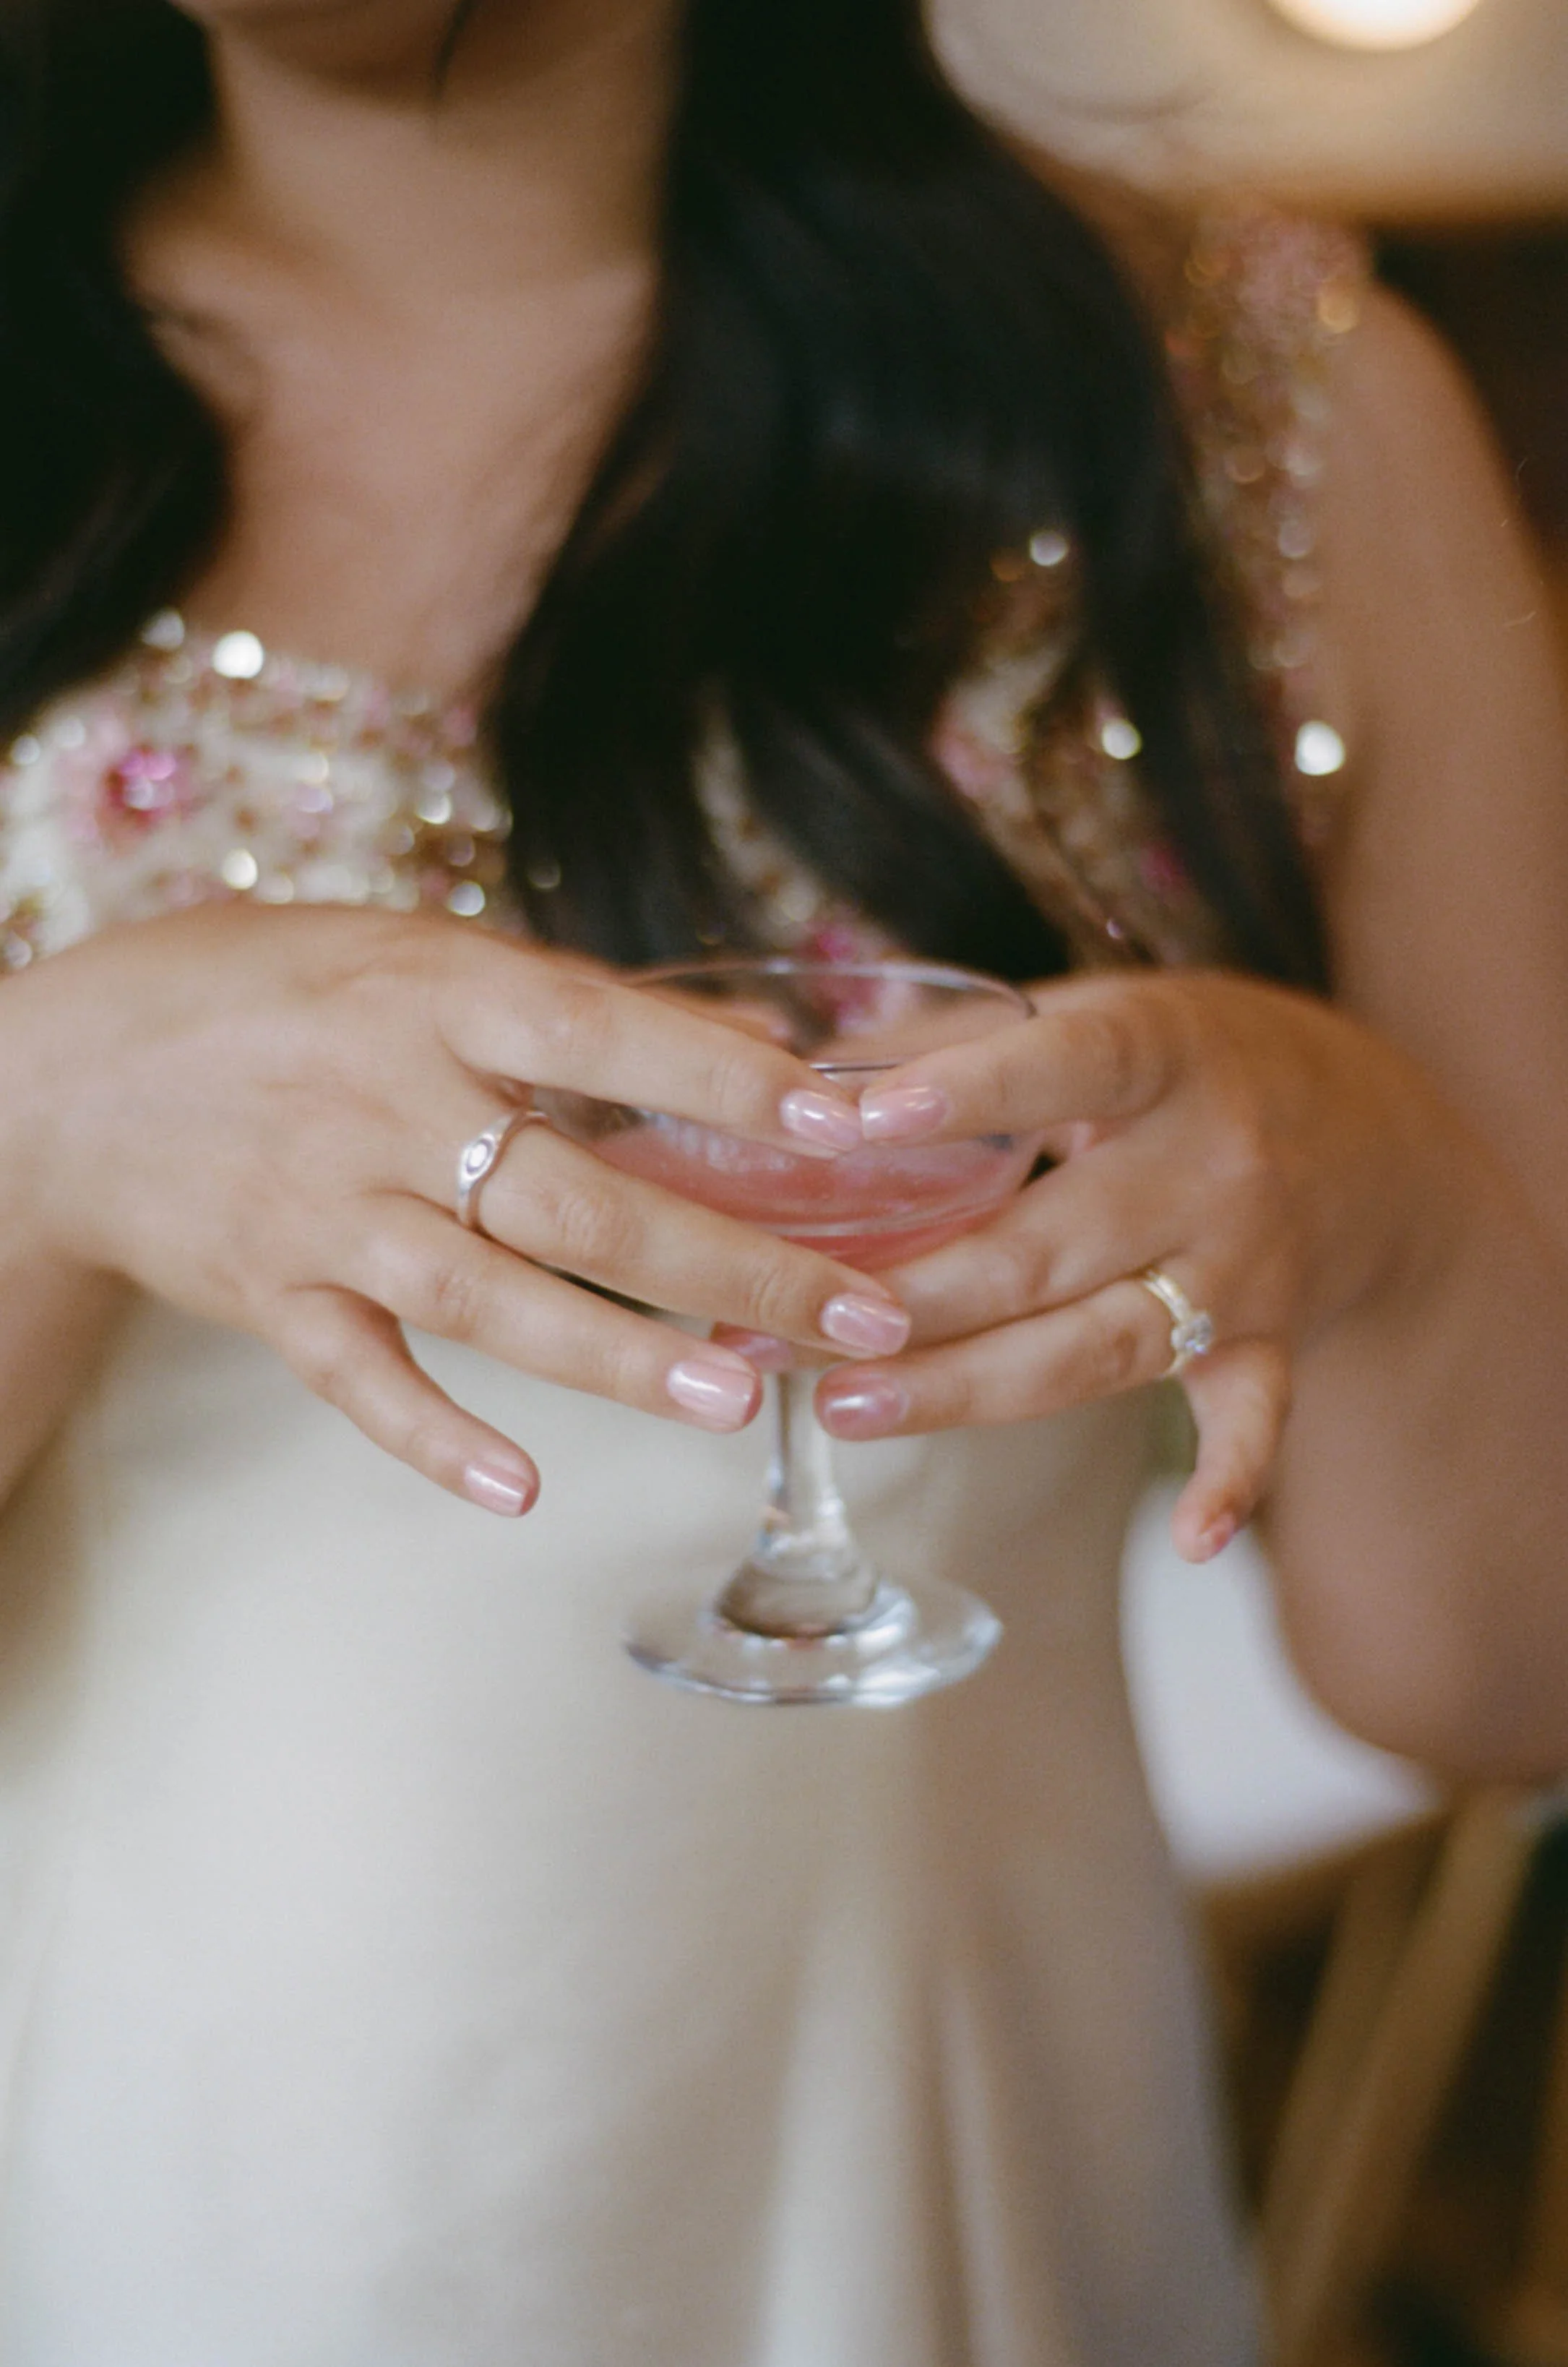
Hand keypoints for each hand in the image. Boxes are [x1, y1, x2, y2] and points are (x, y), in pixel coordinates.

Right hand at [2, 906, 910, 1512]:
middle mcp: (386, 1101)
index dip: (728, 1080)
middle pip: (578, 1195)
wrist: (70, 1076)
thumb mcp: (414, 955)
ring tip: (739, 1401)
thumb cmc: (269, 994)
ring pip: (488, 1296)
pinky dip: (435, 1437)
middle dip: (729, 1262)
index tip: (848, 1126)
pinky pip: (357, 1379)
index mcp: (436, 994)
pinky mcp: (271, 1295)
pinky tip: (520, 1491)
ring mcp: (325, 1208)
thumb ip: (576, 1003)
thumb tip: (760, 1029)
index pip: (605, 1032)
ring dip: (618, 1354)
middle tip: (857, 1318)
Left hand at [814, 969, 1453, 1559]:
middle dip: (908, 1298)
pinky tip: (1191, 1540)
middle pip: (1046, 1247)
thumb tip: (796, 1070)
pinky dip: (1230, 1483)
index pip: (1067, 1066)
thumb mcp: (1096, 1008)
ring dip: (969, 1387)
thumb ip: (957, 1037)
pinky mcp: (1270, 1343)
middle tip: (785, 1329)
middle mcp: (1212, 1165)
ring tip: (847, 1408)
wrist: (1365, 1126)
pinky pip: (1254, 1421)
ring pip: (1100, 1345)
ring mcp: (1246, 1266)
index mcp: (1164, 1054)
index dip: (970, 1091)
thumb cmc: (1186, 1061)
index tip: (863, 1120)